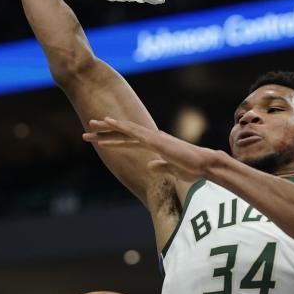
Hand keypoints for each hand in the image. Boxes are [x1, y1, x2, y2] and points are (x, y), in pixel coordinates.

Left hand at [83, 116, 225, 181]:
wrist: (205, 164)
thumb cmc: (192, 168)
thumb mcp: (172, 169)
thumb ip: (160, 165)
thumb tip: (149, 165)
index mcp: (154, 144)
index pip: (129, 141)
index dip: (114, 140)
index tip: (100, 140)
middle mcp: (151, 138)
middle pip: (123, 133)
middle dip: (105, 131)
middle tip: (88, 128)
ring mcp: (152, 138)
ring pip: (125, 130)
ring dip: (107, 127)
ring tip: (91, 125)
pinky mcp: (155, 140)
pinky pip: (134, 132)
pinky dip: (121, 127)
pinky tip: (109, 123)